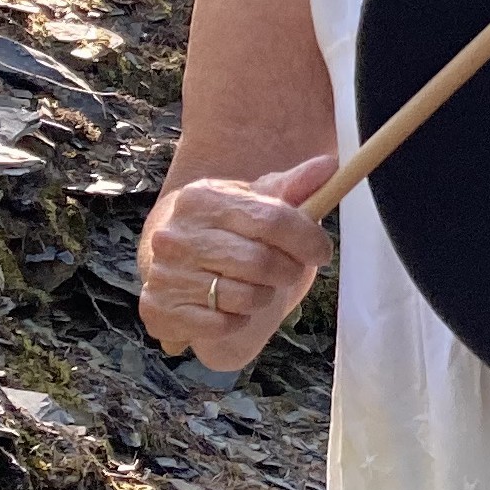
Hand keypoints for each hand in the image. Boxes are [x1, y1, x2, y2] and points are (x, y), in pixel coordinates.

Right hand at [139, 153, 336, 370]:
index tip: (322, 252)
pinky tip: (231, 307)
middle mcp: (176, 234)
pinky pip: (221, 324)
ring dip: (263, 297)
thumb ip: (294, 187)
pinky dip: (237, 321)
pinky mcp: (160, 311)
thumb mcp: (259, 205)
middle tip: (288, 271)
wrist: (183, 266)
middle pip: (260, 262)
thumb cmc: (232, 233)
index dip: (307, 239)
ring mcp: (165, 274)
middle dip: (287, 271)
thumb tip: (328, 166)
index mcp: (202, 198)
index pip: (271, 218)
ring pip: (244, 297)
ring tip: (257, 287)